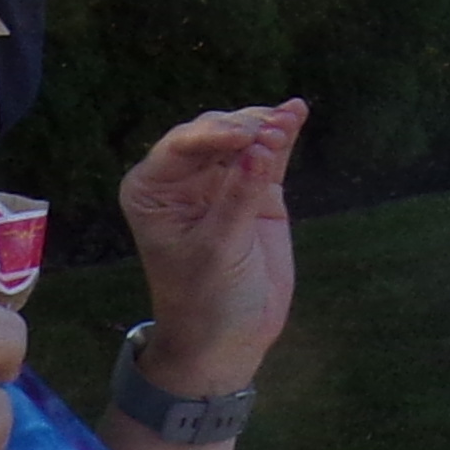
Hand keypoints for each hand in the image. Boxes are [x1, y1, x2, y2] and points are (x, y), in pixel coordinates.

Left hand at [123, 101, 303, 396]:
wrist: (229, 338)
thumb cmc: (206, 299)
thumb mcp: (218, 250)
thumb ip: (240, 197)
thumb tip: (264, 148)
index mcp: (153, 190)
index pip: (179, 146)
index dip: (212, 134)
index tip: (245, 137)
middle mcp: (182, 179)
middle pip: (213, 134)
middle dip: (243, 128)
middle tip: (272, 132)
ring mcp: (220, 182)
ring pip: (244, 138)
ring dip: (266, 126)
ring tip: (287, 120)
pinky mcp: (256, 192)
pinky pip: (269, 156)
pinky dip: (282, 135)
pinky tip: (296, 112)